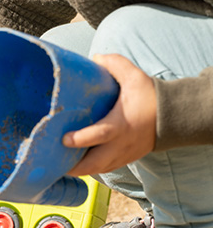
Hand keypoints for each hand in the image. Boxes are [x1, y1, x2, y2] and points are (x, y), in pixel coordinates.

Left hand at [64, 54, 156, 176]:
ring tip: (60, 165)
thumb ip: (115, 64)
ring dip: (79, 170)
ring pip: (97, 170)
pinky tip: (76, 164)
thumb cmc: (151, 96)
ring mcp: (122, 155)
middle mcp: (120, 144)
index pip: (99, 135)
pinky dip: (90, 169)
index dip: (80, 139)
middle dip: (73, 167)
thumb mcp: (135, 77)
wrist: (174, 117)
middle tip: (53, 162)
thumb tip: (94, 57)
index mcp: (121, 125)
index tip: (64, 139)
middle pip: (94, 164)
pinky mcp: (124, 160)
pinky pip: (104, 169)